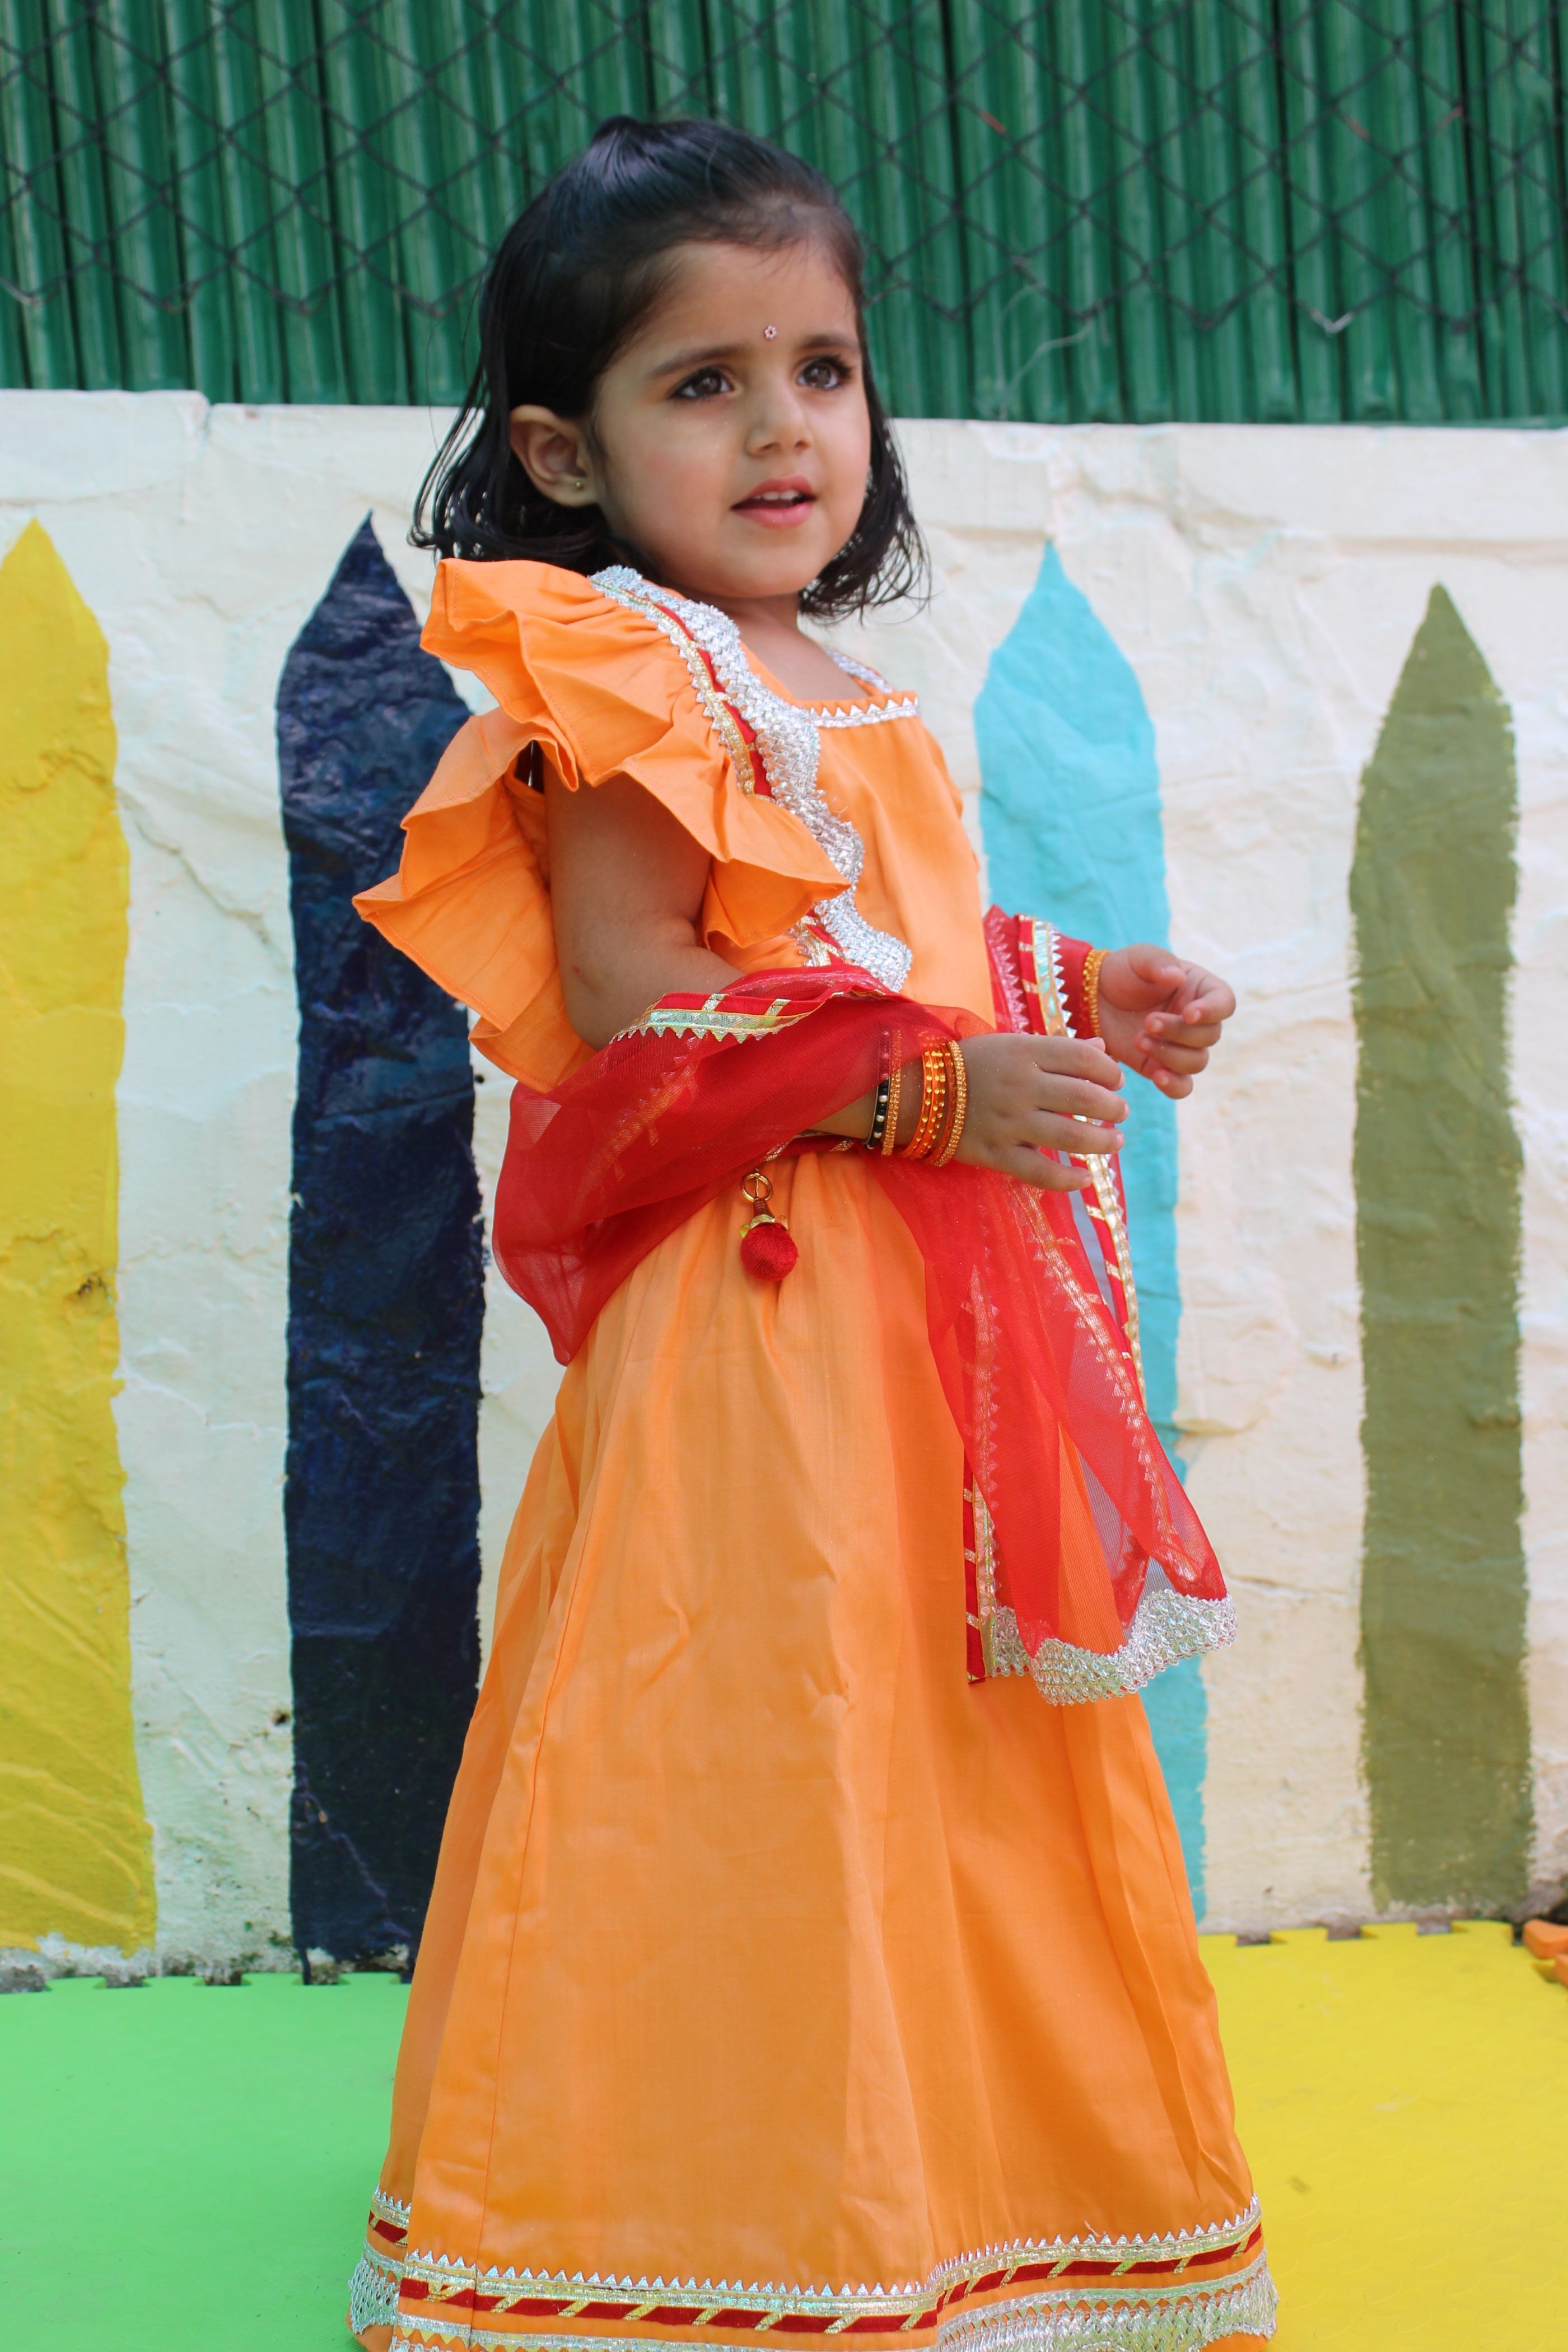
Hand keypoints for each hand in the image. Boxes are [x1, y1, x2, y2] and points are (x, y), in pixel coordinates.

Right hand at [952, 1032, 1125, 1191]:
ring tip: (1115, 1142)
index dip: (1109, 1070)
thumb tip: (1103, 1051)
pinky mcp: (995, 1154)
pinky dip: (1069, 1180)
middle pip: (1085, 1098)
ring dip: (1103, 1142)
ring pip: (1071, 1137)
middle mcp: (1019, 1086)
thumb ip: (1057, 1049)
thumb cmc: (970, 1065)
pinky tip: (1086, 1178)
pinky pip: (1040, 1173)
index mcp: (1023, 1052)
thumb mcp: (1010, 1045)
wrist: (915, 1093)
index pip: (1082, 1058)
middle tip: (1120, 1113)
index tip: (1116, 1080)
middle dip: (1113, 1108)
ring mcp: (1008, 1122)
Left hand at [1094, 945, 1235, 1097]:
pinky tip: (1157, 1075)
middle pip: (1209, 1036)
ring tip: (1138, 1039)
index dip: (1212, 1012)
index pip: (1224, 1003)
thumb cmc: (1123, 972)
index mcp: (1200, 990)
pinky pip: (1182, 1086)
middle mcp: (1197, 1021)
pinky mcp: (1163, 1066)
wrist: (1094, 998)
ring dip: (1170, 1055)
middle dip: (1179, 1032)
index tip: (1188, 1013)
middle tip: (1147, 1022)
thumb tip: (1178, 977)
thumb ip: (1159, 963)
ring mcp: (1182, 1046)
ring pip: (1197, 1062)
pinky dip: (1174, 1085)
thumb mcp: (1139, 958)